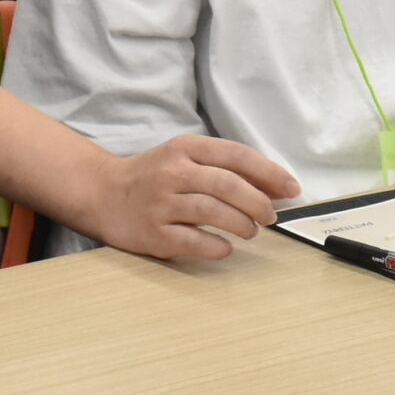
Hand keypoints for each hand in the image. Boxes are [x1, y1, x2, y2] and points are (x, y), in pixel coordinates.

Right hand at [68, 135, 300, 260]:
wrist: (102, 193)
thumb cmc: (153, 176)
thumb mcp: (184, 157)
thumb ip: (225, 167)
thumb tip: (275, 186)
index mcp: (185, 147)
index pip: (237, 155)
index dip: (270, 173)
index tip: (292, 189)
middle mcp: (173, 171)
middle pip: (228, 185)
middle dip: (259, 203)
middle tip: (272, 216)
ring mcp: (161, 202)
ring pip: (213, 211)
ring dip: (242, 224)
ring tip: (251, 231)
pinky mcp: (153, 232)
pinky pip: (193, 240)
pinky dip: (216, 246)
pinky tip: (226, 247)